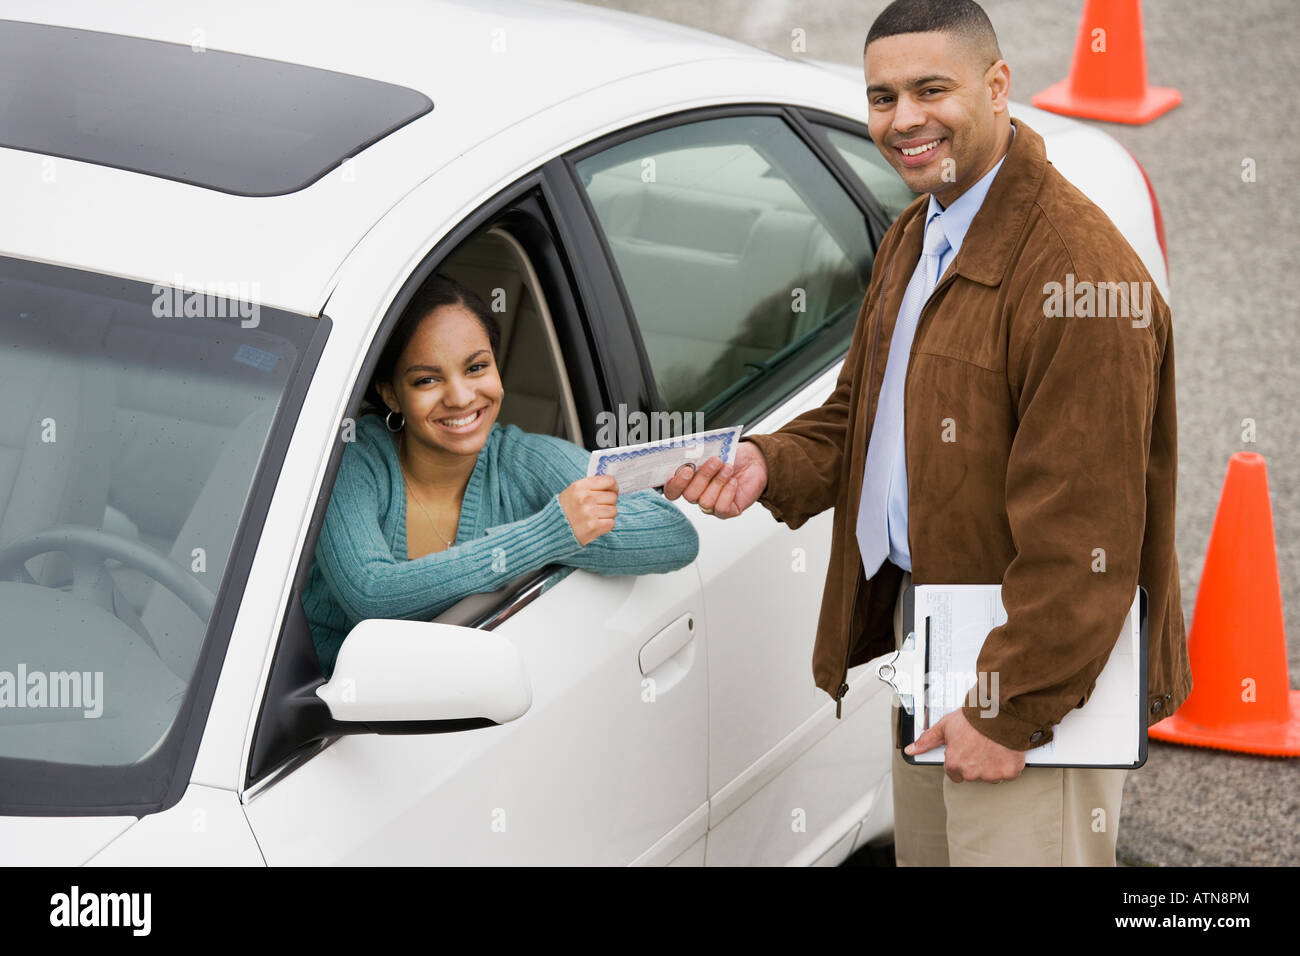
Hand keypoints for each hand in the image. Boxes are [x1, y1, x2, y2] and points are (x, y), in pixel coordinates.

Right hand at [558, 475, 618, 545]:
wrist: (553, 529)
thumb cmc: (567, 508)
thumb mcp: (574, 491)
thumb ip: (591, 485)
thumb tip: (613, 485)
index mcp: (581, 486)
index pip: (609, 481)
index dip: (613, 487)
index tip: (612, 491)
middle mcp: (585, 498)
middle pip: (613, 497)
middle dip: (609, 502)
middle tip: (600, 506)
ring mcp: (589, 513)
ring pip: (613, 510)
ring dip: (608, 515)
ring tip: (597, 516)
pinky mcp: (593, 527)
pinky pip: (611, 523)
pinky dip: (606, 525)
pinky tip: (597, 524)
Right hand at [661, 441, 767, 518]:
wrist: (755, 461)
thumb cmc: (731, 456)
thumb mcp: (712, 450)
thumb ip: (697, 454)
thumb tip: (688, 453)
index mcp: (687, 481)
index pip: (672, 490)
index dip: (675, 483)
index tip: (686, 469)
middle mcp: (696, 495)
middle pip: (689, 495)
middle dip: (703, 476)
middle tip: (715, 461)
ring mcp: (710, 505)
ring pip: (705, 501)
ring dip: (718, 482)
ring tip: (728, 468)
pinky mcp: (726, 511)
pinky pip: (720, 508)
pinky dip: (728, 492)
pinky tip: (733, 482)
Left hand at [905, 709, 1026, 782]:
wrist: (1000, 711)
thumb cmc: (973, 718)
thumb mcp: (945, 726)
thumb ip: (927, 741)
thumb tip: (911, 750)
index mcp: (955, 763)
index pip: (953, 773)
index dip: (959, 761)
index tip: (965, 752)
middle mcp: (972, 772)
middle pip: (971, 775)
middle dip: (975, 763)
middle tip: (979, 745)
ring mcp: (991, 774)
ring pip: (990, 775)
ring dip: (991, 764)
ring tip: (991, 745)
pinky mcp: (1008, 772)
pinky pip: (1007, 773)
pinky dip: (1007, 764)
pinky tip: (1004, 750)